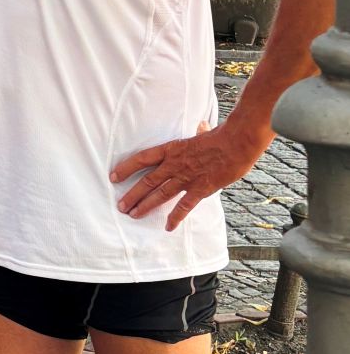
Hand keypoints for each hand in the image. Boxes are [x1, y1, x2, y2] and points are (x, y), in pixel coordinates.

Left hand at [110, 119, 269, 230]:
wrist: (238, 142)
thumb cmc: (223, 135)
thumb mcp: (206, 131)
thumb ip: (200, 132)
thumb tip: (202, 126)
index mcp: (172, 149)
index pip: (142, 158)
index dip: (126, 168)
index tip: (113, 176)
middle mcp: (174, 165)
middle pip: (146, 181)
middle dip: (132, 195)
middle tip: (120, 206)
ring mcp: (186, 178)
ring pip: (159, 195)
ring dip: (145, 206)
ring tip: (132, 215)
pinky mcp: (200, 189)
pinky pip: (184, 206)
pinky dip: (175, 218)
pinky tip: (168, 227)